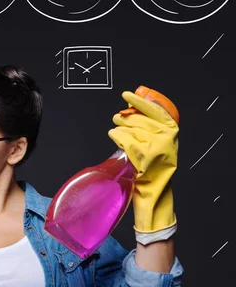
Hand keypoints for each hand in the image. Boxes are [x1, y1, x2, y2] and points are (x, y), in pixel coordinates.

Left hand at [108, 90, 178, 233]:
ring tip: (117, 132)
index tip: (127, 95)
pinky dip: (117, 136)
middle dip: (124, 118)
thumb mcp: (159, 144)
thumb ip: (151, 127)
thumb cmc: (154, 168)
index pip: (155, 109)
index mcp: (172, 130)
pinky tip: (115, 137)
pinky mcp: (143, 154)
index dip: (140, 101)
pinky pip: (124, 138)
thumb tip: (132, 110)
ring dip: (119, 128)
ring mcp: (155, 145)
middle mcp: (165, 136)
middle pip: (137, 118)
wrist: (155, 191)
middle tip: (118, 119)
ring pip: (128, 128)